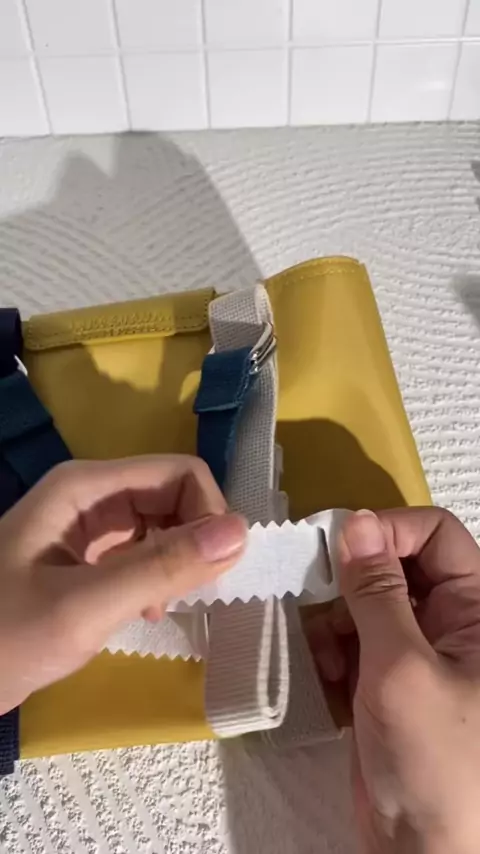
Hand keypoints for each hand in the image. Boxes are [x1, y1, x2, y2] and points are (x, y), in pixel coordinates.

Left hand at [0, 456, 245, 713]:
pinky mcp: (84, 558)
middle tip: (193, 594)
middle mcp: (90, 495)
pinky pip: (141, 552)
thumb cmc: (3, 639)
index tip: (215, 572)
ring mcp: (86, 526)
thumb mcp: (83, 607)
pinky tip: (148, 612)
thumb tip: (242, 531)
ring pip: (161, 525)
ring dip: (179, 562)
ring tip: (165, 607)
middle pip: (173, 496)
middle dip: (196, 540)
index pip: (179, 474)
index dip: (209, 514)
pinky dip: (157, 578)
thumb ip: (161, 568)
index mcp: (86, 487)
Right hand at [308, 508, 479, 853]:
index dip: (387, 531)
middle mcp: (451, 622)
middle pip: (394, 565)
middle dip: (351, 582)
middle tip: (318, 604)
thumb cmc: (434, 761)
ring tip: (326, 657)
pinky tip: (327, 679)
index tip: (337, 550)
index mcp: (476, 610)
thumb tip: (356, 522)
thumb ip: (376, 591)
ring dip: (335, 622)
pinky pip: (353, 641)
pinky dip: (333, 652)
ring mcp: (417, 652)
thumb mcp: (402, 667)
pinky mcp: (387, 680)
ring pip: (365, 602)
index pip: (435, 535)